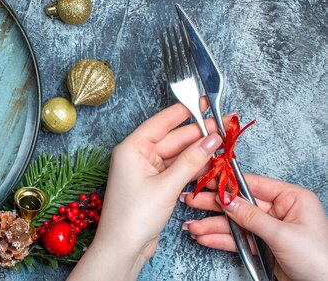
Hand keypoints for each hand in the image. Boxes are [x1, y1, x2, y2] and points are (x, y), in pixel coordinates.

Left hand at [68, 102, 222, 280]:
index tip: (203, 101)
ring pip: (177, 154)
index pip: (161, 122)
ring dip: (199, 150)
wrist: (123, 247)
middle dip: (199, 132)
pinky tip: (212, 162)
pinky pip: (177, 169)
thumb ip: (191, 161)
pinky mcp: (154, 185)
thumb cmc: (134, 216)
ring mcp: (146, 171)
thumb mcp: (166, 185)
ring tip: (224, 142)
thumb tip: (211, 140)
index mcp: (132, 148)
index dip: (184, 111)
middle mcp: (137, 156)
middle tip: (225, 124)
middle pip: (173, 138)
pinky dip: (193, 167)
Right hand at [181, 174, 327, 280]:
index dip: (227, 183)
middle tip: (190, 201)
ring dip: (213, 226)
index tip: (205, 180)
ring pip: (236, 223)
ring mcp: (271, 228)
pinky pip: (239, 239)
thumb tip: (227, 200)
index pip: (252, 184)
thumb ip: (252, 216)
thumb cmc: (320, 260)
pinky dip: (222, 240)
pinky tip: (205, 238)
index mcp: (292, 198)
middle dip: (214, 205)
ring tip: (192, 227)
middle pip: (240, 203)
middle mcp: (281, 210)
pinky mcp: (265, 246)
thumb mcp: (283, 235)